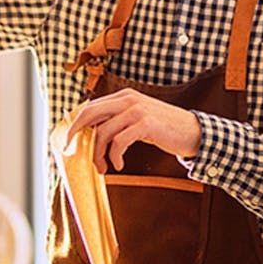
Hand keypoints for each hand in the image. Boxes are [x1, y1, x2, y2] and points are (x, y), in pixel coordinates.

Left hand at [65, 88, 201, 173]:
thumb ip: (118, 120)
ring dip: (98, 154)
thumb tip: (92, 133)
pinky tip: (119, 164)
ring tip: (103, 167)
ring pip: (103, 132)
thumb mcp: (138, 119)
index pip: (90, 107)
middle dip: (75, 133)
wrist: (193, 131)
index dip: (76, 124)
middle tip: (70, 150)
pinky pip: (119, 142)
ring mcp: (137, 110)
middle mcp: (128, 99)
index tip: (68, 140)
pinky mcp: (145, 124)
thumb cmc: (164, 128)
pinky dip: (114, 156)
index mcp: (123, 96)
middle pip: (89, 113)